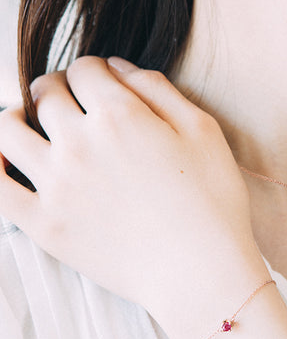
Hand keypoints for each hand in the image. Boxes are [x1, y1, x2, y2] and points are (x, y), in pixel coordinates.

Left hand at [0, 57, 268, 338]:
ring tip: (29, 121)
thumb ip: (159, 89)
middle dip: (57, 88)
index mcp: (121, 115)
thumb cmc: (213, 203)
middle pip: (45, 92)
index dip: (94, 70)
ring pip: (6, 129)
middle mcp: (80, 142)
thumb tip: (118, 66)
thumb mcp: (204, 132)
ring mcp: (56, 184)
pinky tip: (3, 159)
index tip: (101, 82)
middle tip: (70, 101)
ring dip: (16, 114)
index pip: (85, 68)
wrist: (201, 273)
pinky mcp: (44, 225)